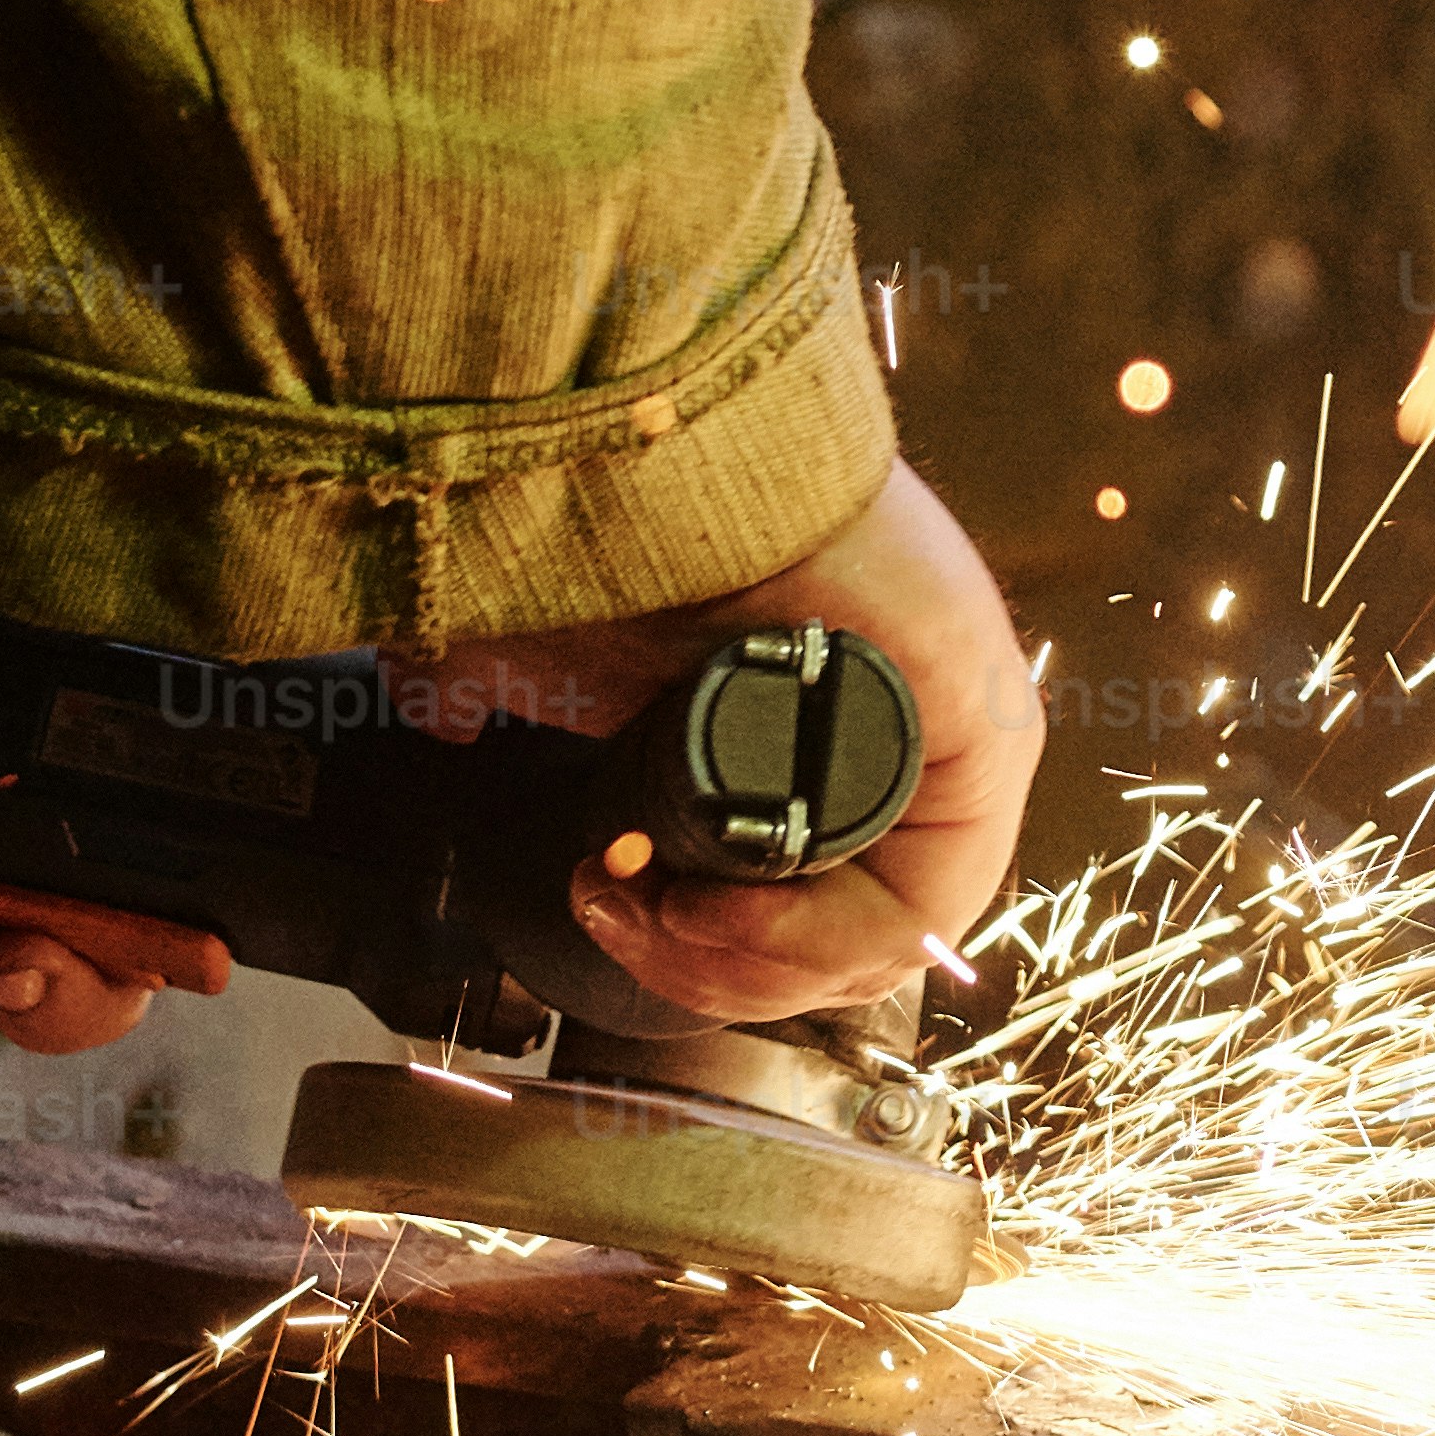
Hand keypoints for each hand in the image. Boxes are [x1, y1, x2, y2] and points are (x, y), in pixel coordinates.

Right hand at [399, 460, 1042, 1027]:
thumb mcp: (556, 653)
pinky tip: (719, 908)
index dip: (693, 954)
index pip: (800, 922)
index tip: (605, 911)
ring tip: (654, 912)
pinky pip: (924, 899)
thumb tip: (446, 713)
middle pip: (835, 953)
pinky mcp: (988, 735)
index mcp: (829, 743)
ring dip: (739, 962)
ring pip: (875, 944)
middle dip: (702, 968)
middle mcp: (903, 751)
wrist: (670, 468)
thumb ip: (496, 686)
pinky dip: (811, 934)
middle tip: (619, 919)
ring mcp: (957, 748)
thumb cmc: (630, 535)